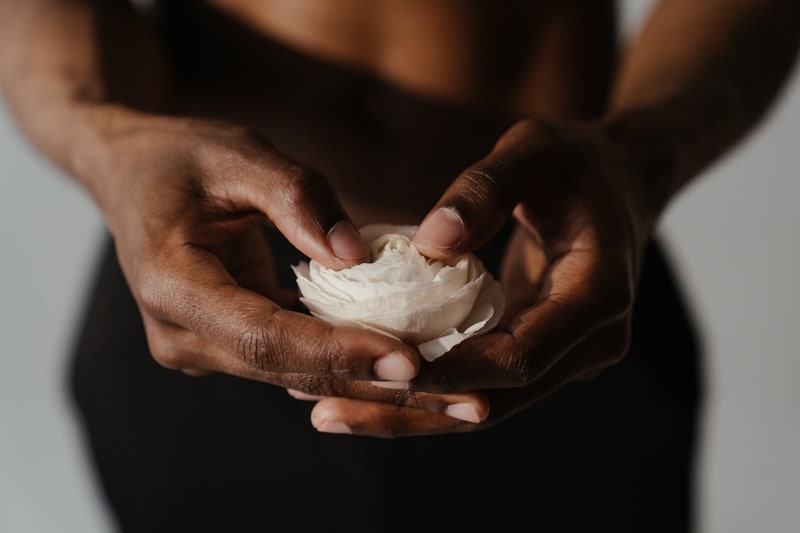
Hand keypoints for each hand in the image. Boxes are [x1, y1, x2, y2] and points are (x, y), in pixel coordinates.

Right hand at [80, 107, 421, 386]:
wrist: (131, 176)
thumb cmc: (180, 157)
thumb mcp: (237, 154)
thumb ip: (296, 198)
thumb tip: (357, 258)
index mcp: (172, 284)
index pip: (264, 336)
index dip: (338, 352)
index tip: (409, 360)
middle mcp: (182, 334)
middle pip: (289, 372)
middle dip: (374, 386)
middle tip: (459, 399)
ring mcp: (203, 346)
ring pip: (298, 378)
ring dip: (373, 386)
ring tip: (451, 399)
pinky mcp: (228, 343)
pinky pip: (295, 361)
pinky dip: (350, 364)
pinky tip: (410, 373)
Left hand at [302, 118, 654, 436]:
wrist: (620, 185)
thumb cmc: (577, 161)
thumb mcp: (534, 150)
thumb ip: (486, 187)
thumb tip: (430, 241)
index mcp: (599, 295)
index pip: (521, 355)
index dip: (452, 371)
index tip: (381, 368)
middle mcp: (589, 342)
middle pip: (496, 400)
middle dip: (414, 411)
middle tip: (331, 414)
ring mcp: (567, 355)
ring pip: (485, 405)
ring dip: (411, 414)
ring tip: (331, 414)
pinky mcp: (541, 354)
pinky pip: (482, 384)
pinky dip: (428, 390)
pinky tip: (365, 387)